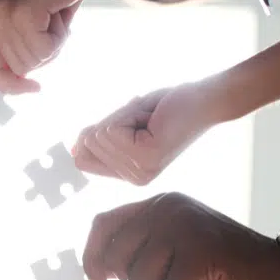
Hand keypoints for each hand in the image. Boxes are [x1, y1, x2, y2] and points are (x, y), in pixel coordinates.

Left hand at [0, 0, 96, 94]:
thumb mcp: (41, 23)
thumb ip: (27, 47)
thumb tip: (22, 79)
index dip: (11, 86)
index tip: (36, 88)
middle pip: (21, 68)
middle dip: (46, 53)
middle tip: (55, 21)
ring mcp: (5, 14)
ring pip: (34, 60)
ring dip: (56, 42)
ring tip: (57, 13)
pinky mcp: (23, 12)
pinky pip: (44, 49)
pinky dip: (60, 36)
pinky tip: (60, 11)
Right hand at [72, 81, 223, 185]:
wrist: (206, 99)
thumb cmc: (168, 107)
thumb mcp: (125, 124)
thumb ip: (99, 140)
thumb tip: (73, 149)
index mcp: (130, 176)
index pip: (83, 160)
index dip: (95, 133)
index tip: (128, 124)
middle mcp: (135, 179)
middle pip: (89, 144)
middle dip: (113, 121)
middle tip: (144, 119)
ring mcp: (140, 170)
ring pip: (99, 134)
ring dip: (123, 116)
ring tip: (150, 118)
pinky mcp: (145, 155)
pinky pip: (110, 129)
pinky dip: (127, 114)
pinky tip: (152, 119)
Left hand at [82, 192, 279, 279]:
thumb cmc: (222, 268)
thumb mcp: (173, 251)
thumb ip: (138, 251)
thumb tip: (95, 272)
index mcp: (158, 203)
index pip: (103, 225)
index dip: (91, 258)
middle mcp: (166, 208)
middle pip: (117, 259)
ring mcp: (183, 227)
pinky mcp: (200, 251)